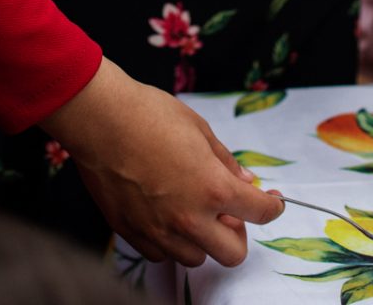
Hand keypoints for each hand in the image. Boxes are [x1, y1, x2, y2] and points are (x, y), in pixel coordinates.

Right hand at [42, 58, 283, 265]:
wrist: (100, 119)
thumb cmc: (149, 114)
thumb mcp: (198, 128)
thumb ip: (225, 161)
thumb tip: (244, 181)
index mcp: (213, 189)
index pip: (259, 212)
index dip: (272, 207)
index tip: (273, 202)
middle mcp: (189, 220)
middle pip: (232, 253)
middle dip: (237, 233)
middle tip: (227, 209)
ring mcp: (159, 232)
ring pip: (195, 258)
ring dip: (202, 238)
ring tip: (191, 209)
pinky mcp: (132, 234)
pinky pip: (161, 254)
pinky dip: (169, 240)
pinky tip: (164, 214)